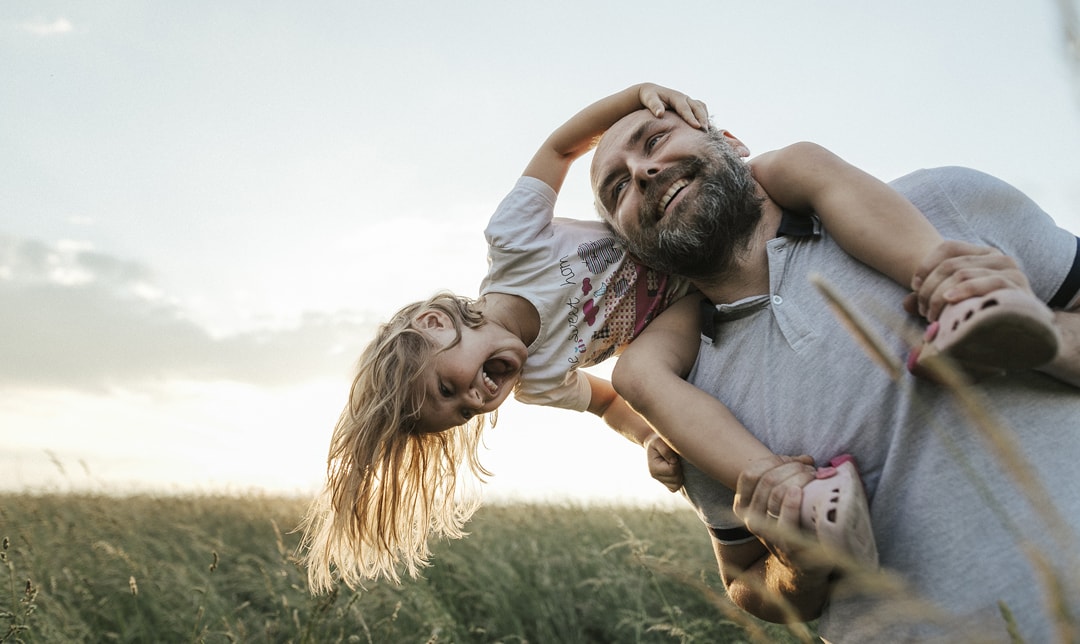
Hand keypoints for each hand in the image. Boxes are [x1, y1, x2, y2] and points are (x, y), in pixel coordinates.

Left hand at [637, 84, 708, 129]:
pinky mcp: (689, 105)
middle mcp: (684, 98)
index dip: (691, 118)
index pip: (685, 108)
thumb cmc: (650, 97)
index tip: (697, 127)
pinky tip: (705, 127)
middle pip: (697, 107)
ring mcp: (688, 101)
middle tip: (706, 132)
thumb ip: (654, 106)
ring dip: (705, 118)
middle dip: (702, 119)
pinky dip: (704, 116)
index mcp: (676, 97)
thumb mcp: (650, 100)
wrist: (651, 92)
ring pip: (701, 108)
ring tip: (708, 130)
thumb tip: (660, 114)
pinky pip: (700, 109)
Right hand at [645, 433, 682, 491]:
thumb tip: (674, 461)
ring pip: (676, 485)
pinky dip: (678, 480)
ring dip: (679, 474)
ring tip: (676, 464)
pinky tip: (676, 470)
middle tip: (676, 459)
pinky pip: (675, 488)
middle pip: (675, 479)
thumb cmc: (658, 441)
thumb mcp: (659, 441)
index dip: (677, 463)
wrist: (655, 444)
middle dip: (679, 469)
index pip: (672, 471)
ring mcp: (660, 480)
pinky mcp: (665, 483)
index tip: (675, 456)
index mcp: (653, 467)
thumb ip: (666, 450)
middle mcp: (655, 476)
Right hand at [733, 456, 830, 574]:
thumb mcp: (779, 500)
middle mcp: (749, 519)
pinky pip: (786, 517)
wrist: (802, 565)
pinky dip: (793, 501)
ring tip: (814, 476)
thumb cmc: (793, 523)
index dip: (772, 461)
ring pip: (777, 493)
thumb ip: (785, 477)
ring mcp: (766, 533)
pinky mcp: (785, 546)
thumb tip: (805, 459)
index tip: (794, 460)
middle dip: (790, 467)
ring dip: (798, 478)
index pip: (750, 474)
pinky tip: (801, 492)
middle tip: (809, 468)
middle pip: (766, 480)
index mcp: (743, 505)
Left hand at [905, 240, 1033, 321]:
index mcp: (981, 255)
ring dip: (940, 295)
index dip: (925, 265)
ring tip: (933, 315)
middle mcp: (997, 257)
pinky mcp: (1019, 286)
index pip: (948, 248)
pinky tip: (950, 300)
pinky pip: (990, 282)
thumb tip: (906, 304)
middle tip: (923, 311)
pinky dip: (965, 290)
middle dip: (929, 288)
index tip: (913, 286)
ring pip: (963, 273)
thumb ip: (929, 299)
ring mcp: (1010, 270)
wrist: (1026, 333)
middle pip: (951, 264)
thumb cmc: (984, 315)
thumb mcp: (954, 304)